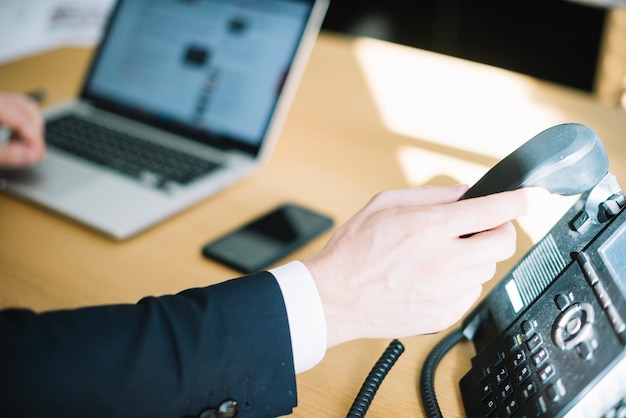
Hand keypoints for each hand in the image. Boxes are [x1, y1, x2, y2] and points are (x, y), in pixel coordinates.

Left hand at [0, 92, 45, 166]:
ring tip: (24, 146)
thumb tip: (30, 157)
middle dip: (34, 133)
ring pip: (23, 106)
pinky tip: (16, 137)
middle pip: (27, 110)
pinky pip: (14, 107)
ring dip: (30, 127)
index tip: (35, 157)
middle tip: (34, 154)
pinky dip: (21, 122)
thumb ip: (6, 155)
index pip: (21, 119)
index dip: (33, 140)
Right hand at [303, 185, 546, 347]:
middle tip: (480, 227)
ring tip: (443, 255)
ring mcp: (447, 291)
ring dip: (476, 257)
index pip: (492, 210)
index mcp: (429, 227)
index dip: (520, 200)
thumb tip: (463, 193)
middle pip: (503, 243)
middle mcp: (444, 260)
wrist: (335, 298)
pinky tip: (433, 277)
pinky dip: (461, 281)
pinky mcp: (445, 314)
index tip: (534, 197)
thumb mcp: (383, 206)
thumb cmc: (353, 252)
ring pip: (488, 269)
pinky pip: (471, 293)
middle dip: (498, 229)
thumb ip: (429, 195)